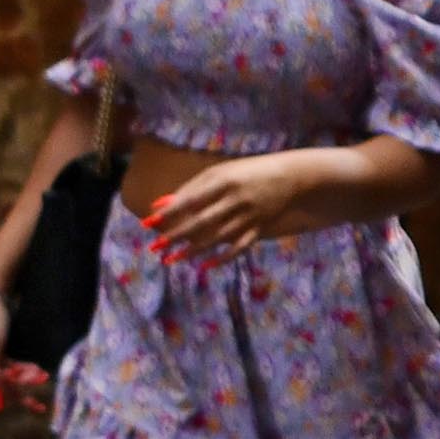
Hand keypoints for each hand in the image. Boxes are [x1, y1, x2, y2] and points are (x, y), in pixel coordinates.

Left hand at [142, 152, 319, 266]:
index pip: (191, 199)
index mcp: (223, 180)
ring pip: (217, 237)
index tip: (148, 223)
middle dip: (176, 235)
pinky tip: (205, 266)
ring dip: (192, 250)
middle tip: (154, 247)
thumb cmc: (248, 172)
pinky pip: (239, 247)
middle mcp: (235, 199)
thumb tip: (159, 204)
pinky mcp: (259, 228)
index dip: (169, 212)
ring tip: (171, 260)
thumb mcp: (220, 173)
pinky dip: (223, 258)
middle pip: (201, 221)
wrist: (291, 176)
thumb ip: (191, 188)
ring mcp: (249, 215)